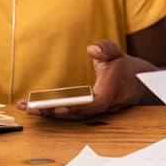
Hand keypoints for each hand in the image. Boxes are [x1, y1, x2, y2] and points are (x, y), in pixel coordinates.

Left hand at [16, 40, 150, 119]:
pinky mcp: (88, 112)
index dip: (75, 106)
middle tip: (29, 108)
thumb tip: (91, 49)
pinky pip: (71, 115)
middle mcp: (101, 106)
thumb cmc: (124, 67)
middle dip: (51, 112)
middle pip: (75, 114)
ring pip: (71, 116)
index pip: (91, 103)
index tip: (57, 107)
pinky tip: (39, 109)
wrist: (137, 83)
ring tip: (27, 108)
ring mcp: (94, 112)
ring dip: (49, 113)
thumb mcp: (116, 52)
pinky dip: (54, 113)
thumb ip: (105, 49)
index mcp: (109, 92)